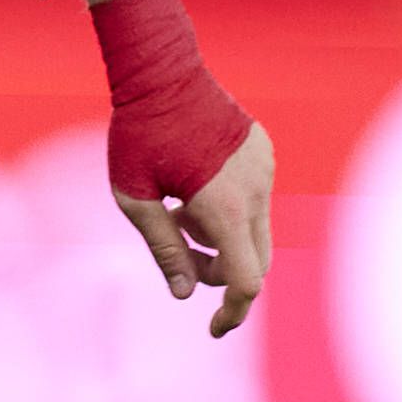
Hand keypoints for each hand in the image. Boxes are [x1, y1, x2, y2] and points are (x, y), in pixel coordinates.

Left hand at [119, 120, 272, 339]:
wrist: (162, 73)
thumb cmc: (138, 135)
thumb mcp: (135, 199)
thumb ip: (163, 249)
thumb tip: (185, 294)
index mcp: (225, 207)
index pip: (245, 281)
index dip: (231, 312)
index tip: (212, 329)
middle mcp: (256, 190)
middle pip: (253, 260)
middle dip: (220, 272)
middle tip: (182, 259)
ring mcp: (265, 169)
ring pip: (255, 229)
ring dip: (222, 238)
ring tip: (179, 210)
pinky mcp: (264, 153)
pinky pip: (255, 198)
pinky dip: (230, 211)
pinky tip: (194, 187)